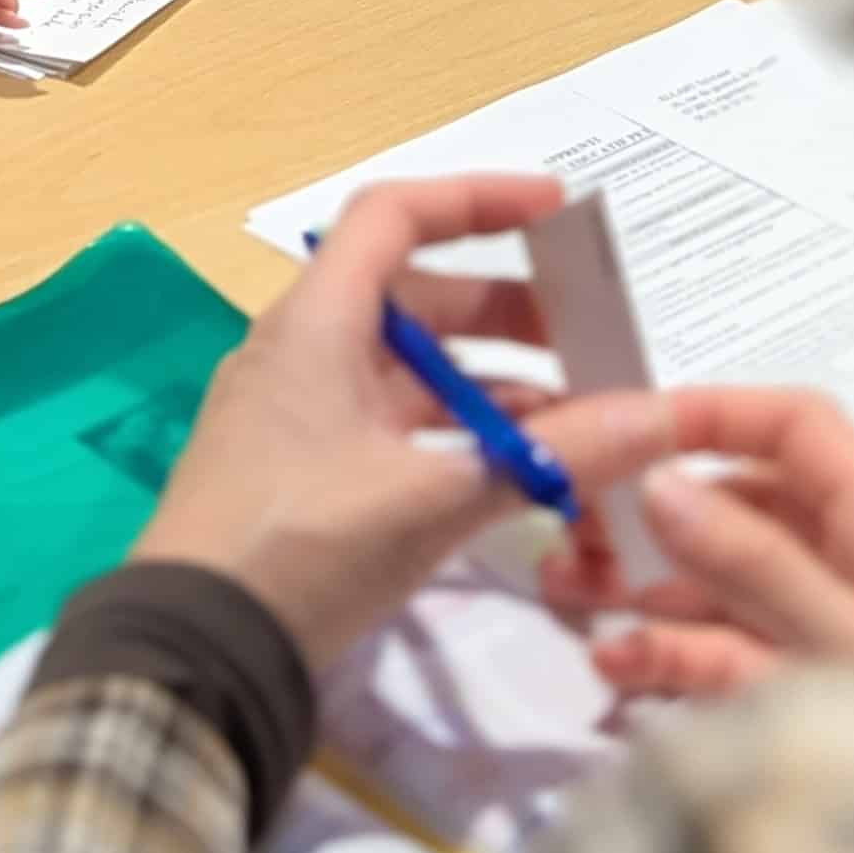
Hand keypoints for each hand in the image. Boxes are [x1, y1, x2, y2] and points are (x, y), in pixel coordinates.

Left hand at [131, 174, 683, 674]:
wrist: (193, 653)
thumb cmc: (304, 547)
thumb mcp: (436, 497)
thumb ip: (552, 453)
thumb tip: (660, 416)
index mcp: (316, 324)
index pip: (394, 214)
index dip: (476, 199)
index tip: (557, 212)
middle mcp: (301, 351)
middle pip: (414, 296)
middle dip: (505, 312)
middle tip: (584, 344)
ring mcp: (296, 415)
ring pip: (407, 369)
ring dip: (488, 384)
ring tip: (572, 420)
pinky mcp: (300, 473)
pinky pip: (389, 423)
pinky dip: (453, 432)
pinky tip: (513, 473)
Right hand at [538, 385, 853, 699]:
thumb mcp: (853, 645)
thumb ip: (758, 567)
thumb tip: (670, 488)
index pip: (800, 432)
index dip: (719, 413)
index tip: (638, 427)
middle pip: (744, 508)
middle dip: (656, 511)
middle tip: (580, 520)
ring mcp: (828, 640)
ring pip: (723, 588)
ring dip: (645, 585)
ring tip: (571, 588)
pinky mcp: (803, 702)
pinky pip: (725, 660)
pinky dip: (669, 656)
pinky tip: (618, 661)